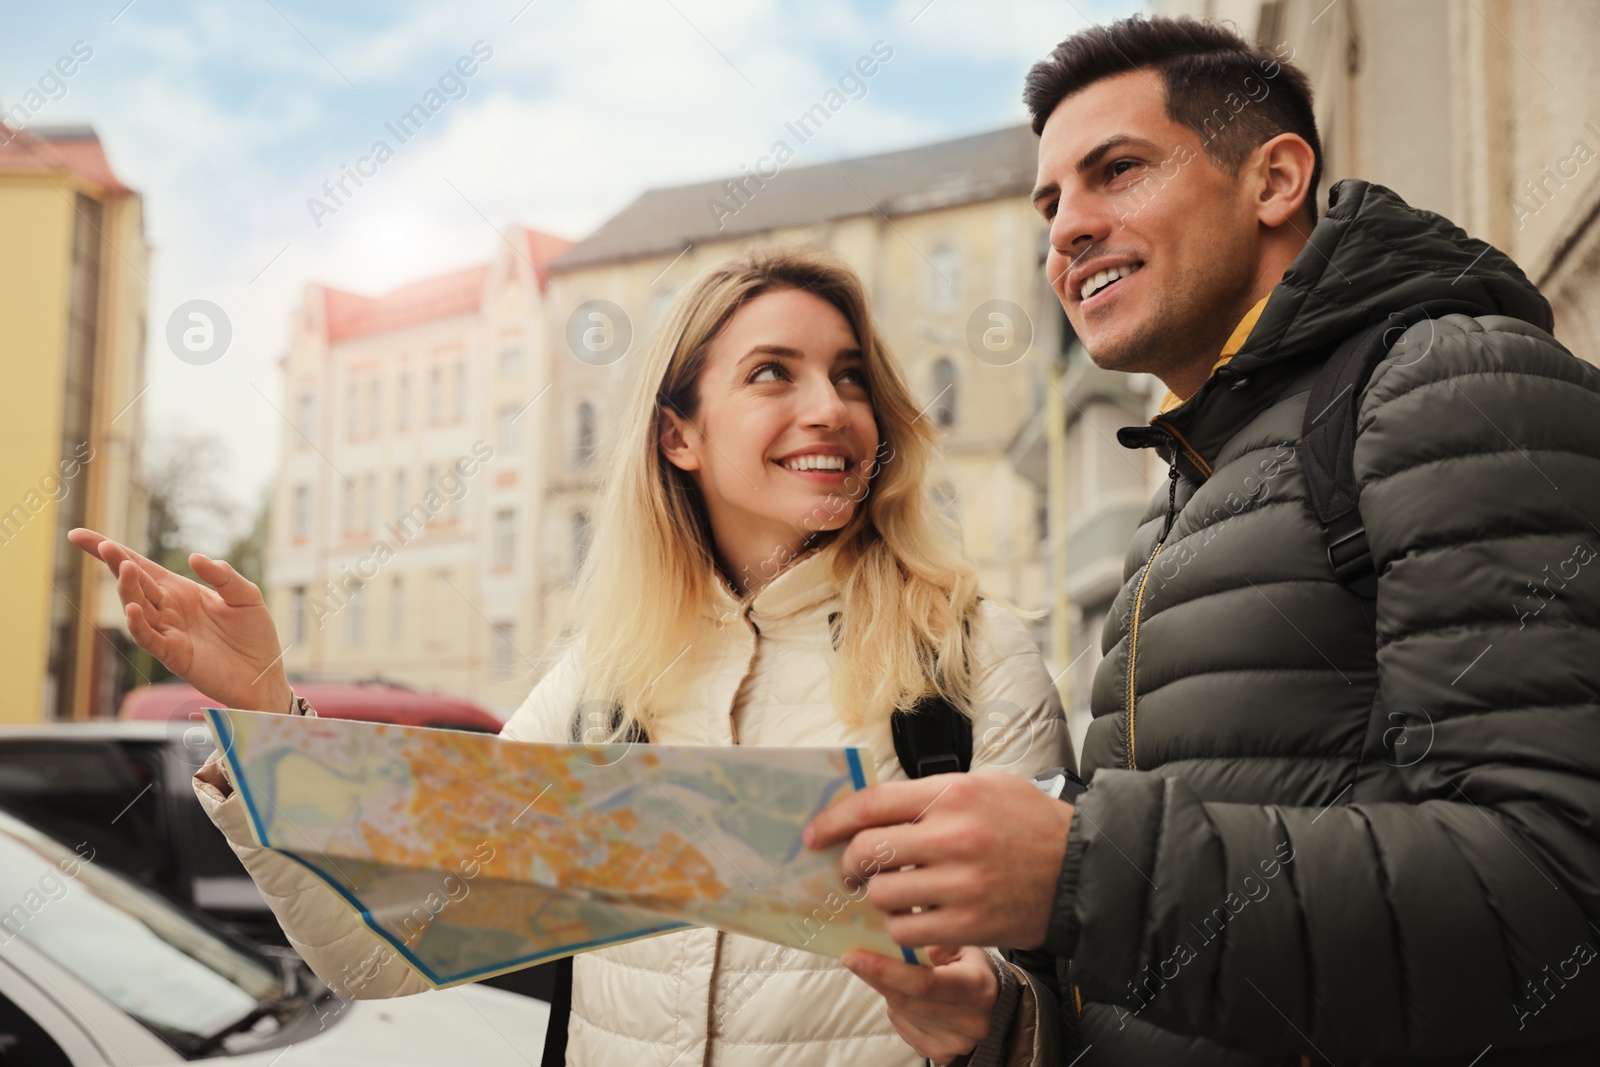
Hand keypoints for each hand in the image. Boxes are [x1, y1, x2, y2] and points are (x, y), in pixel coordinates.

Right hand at [68, 528, 292, 713]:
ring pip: (138, 606)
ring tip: (126, 568)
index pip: (141, 566)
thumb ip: (223, 576)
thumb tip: (194, 558)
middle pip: (134, 582)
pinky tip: (133, 608)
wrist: (264, 674)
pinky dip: (138, 624)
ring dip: (129, 589)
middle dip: (116, 563)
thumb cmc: (254, 634)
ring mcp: (168, 631)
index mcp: (181, 590)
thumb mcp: (245, 596)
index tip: (80, 535)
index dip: (112, 551)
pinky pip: (149, 638)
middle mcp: (168, 609)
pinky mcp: (173, 654)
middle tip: (103, 545)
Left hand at [804, 772, 1071, 948]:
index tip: (814, 835)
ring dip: (877, 897)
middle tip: (852, 871)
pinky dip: (900, 927)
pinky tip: (911, 917)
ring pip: (884, 894)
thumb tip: (874, 806)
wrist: (1082, 869)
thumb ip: (930, 794)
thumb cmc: (1030, 822)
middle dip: (850, 865)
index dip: (834, 820)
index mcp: (952, 793)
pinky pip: (908, 930)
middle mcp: (952, 836)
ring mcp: (961, 882)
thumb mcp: (984, 785)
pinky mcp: (969, 923)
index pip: (872, 803)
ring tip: (889, 893)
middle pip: (869, 851)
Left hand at [846, 945, 997, 1064]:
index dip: (885, 970)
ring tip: (899, 975)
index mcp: (977, 987)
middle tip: (856, 957)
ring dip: (889, 990)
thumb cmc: (972, 967)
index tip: (855, 956)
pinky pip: (903, 1027)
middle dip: (876, 976)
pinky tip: (912, 998)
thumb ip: (929, 942)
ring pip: (901, 1012)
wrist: (995, 1003)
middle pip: (906, 1000)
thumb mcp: (960, 944)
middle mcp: (970, 1020)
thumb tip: (889, 939)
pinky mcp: (943, 1054)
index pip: (923, 982)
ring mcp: (956, 1042)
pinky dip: (899, 1009)